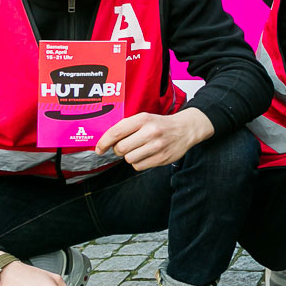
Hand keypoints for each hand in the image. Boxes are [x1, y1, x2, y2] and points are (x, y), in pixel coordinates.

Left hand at [96, 108, 214, 170]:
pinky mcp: (161, 158)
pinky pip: (138, 166)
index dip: (104, 142)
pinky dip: (139, 163)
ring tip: (139, 150)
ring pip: (129, 159)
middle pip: (120, 149)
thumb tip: (105, 142)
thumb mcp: (145, 118)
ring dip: (130, 156)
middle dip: (118, 150)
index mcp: (143, 119)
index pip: (116, 132)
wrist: (186, 129)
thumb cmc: (160, 124)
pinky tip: (146, 155)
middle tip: (125, 147)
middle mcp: (150, 132)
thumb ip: (126, 127)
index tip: (99, 149)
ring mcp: (157, 146)